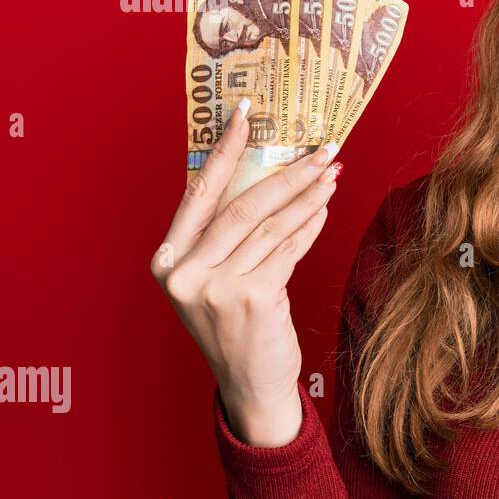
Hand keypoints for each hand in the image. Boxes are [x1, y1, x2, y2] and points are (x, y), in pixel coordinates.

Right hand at [150, 101, 341, 444]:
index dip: (225, 150)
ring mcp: (214, 287)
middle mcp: (183, 272)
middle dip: (288, 172)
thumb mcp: (216, 278)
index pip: (199, 191)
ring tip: (331, 172)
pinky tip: (324, 208)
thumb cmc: (236, 326)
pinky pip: (287, 250)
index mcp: (166, 260)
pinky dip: (309, 226)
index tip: (248, 114)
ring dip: (307, 195)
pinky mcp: (250, 299)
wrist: (249, 385)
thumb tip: (272, 172)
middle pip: (243, 204)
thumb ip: (229, 236)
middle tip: (321, 148)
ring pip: (271, 226)